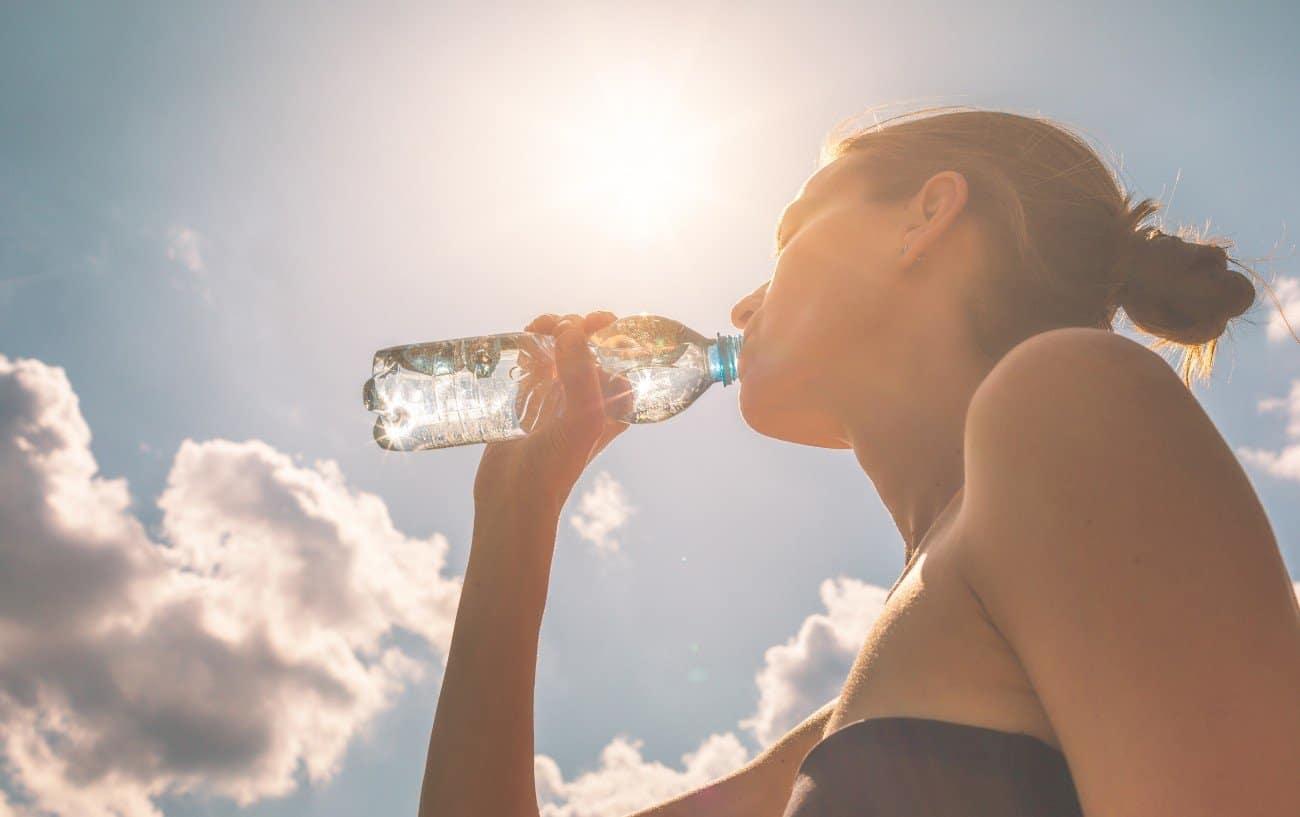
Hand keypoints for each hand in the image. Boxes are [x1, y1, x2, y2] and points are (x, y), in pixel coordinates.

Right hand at [472, 310, 630, 515]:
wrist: (512, 498)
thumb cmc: (555, 467)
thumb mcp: (581, 421)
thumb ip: (583, 375)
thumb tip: (572, 330)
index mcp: (612, 403)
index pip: (621, 355)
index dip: (611, 332)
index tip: (594, 321)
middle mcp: (588, 398)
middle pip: (587, 346)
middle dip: (574, 326)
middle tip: (555, 327)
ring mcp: (557, 397)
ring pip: (559, 349)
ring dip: (551, 331)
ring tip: (536, 329)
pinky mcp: (529, 399)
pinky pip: (534, 362)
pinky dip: (530, 346)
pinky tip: (522, 341)